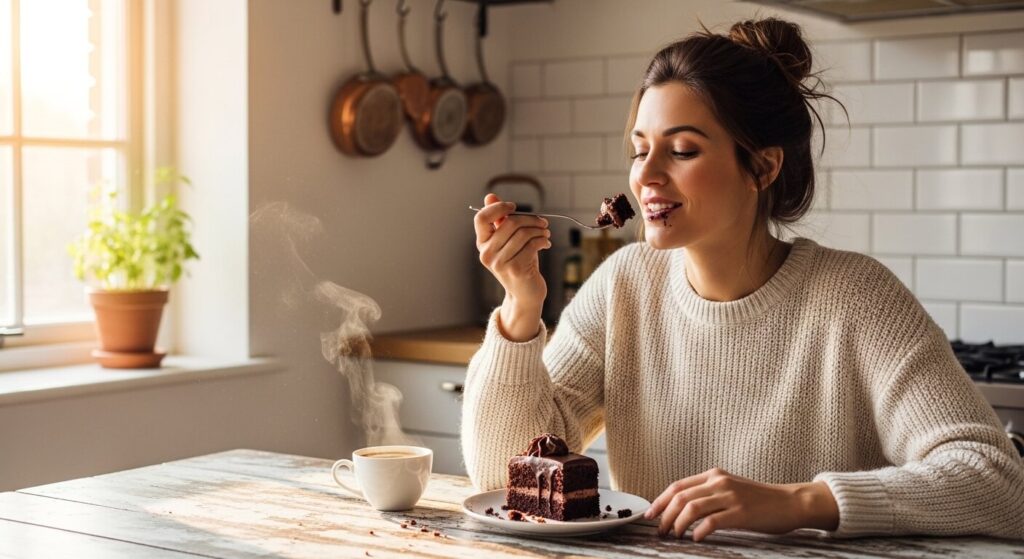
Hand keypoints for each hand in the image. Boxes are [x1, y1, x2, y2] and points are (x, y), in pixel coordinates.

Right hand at [473, 193, 550, 340]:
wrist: (525, 294)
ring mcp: (500, 263)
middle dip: (530, 219)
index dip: (498, 207)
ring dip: (539, 229)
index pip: (481, 218)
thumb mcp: (508, 241)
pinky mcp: (515, 269)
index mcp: (482, 243)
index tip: (514, 207)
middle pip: (508, 222)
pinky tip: (546, 243)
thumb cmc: (519, 262)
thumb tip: (490, 196)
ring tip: (546, 233)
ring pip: (522, 233)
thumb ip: (500, 220)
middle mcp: (487, 253)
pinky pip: (532, 244)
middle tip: (542, 222)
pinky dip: (542, 240)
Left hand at [643, 468, 838, 540]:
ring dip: (678, 524)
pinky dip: (699, 531)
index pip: (677, 486)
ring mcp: (731, 496)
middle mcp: (720, 482)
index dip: (660, 501)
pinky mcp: (741, 512)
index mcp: (714, 474)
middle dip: (665, 515)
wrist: (790, 502)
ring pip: (692, 507)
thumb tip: (680, 509)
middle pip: (680, 496)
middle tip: (659, 531)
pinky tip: (696, 538)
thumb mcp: (730, 489)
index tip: (649, 515)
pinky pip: (712, 521)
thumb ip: (708, 493)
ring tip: (674, 536)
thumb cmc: (759, 500)